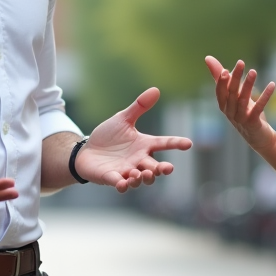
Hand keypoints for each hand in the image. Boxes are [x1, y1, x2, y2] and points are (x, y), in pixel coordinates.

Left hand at [76, 87, 192, 192]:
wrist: (87, 151)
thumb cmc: (108, 136)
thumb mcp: (123, 119)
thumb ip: (139, 107)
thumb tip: (156, 89)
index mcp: (144, 145)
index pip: (163, 143)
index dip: (176, 143)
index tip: (188, 143)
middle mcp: (138, 160)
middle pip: (155, 167)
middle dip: (162, 169)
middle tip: (167, 168)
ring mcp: (126, 171)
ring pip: (141, 179)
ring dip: (144, 178)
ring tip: (140, 173)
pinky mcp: (112, 178)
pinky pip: (121, 185)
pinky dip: (123, 186)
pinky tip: (123, 183)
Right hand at [205, 56, 275, 152]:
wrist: (257, 136)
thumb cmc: (242, 111)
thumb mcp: (232, 94)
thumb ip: (220, 76)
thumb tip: (207, 58)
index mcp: (223, 104)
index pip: (219, 92)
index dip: (221, 82)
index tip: (224, 70)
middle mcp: (230, 112)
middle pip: (231, 94)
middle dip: (235, 78)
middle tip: (241, 63)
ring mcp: (241, 118)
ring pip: (243, 100)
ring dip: (248, 85)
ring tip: (253, 71)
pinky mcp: (253, 122)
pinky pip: (259, 108)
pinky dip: (265, 96)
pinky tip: (272, 85)